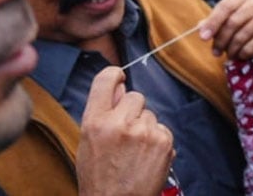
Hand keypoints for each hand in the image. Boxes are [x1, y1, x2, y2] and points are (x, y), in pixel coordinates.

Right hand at [76, 67, 174, 195]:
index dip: (114, 75)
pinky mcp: (163, 140)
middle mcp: (120, 123)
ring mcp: (144, 131)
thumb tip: (118, 86)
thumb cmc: (99, 177)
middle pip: (135, 96)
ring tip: (134, 151)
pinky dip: (157, 139)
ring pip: (150, 114)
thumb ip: (102, 112)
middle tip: (125, 134)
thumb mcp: (88, 143)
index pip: (105, 80)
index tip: (119, 78)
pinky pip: (162, 127)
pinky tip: (146, 156)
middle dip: (132, 110)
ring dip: (145, 126)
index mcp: (94, 122)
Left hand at [198, 0, 252, 64]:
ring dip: (231, 50)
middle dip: (221, 40)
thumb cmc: (240, 27)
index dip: (212, 23)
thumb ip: (211, 23)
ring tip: (229, 55)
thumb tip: (200, 28)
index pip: (225, 7)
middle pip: (233, 22)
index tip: (203, 37)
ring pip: (242, 36)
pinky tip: (242, 55)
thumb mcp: (224, 22)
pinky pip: (251, 47)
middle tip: (215, 52)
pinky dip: (243, 54)